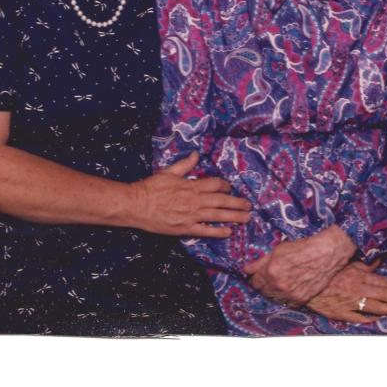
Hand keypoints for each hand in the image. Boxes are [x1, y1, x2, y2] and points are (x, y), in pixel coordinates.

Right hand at [131, 152, 250, 237]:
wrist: (137, 205)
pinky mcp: (185, 228)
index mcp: (191, 185)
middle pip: (221, 200)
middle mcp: (194, 200)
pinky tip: (228, 232)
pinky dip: (217, 231)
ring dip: (234, 216)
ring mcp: (191, 215)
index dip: (225, 186)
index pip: (215, 184)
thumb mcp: (168, 172)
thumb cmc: (151, 187)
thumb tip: (196, 154)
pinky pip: (205, 230)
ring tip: (246, 218)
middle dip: (237, 203)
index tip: (230, 188)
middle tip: (249, 206)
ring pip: (217, 215)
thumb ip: (184, 165)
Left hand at [243, 226, 355, 305]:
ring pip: (272, 297)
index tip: (256, 274)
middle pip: (261, 291)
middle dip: (261, 284)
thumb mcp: (278, 250)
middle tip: (266, 277)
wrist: (325, 254)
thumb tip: (246, 269)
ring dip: (272, 291)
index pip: (254, 281)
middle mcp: (279, 285)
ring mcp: (290, 294)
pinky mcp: (300, 300)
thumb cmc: (303, 248)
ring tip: (278, 281)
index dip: (254, 277)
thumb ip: (260, 262)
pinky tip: (287, 288)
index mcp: (271, 271)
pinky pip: (285, 302)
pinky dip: (284, 297)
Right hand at [306, 261, 386, 322]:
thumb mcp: (346, 262)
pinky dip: (370, 319)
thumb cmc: (325, 270)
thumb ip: (364, 263)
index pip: (386, 284)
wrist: (303, 280)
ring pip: (376, 309)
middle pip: (385, 297)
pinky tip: (378, 319)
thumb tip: (378, 260)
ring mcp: (350, 304)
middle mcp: (358, 291)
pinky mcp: (340, 313)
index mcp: (360, 276)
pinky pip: (359, 318)